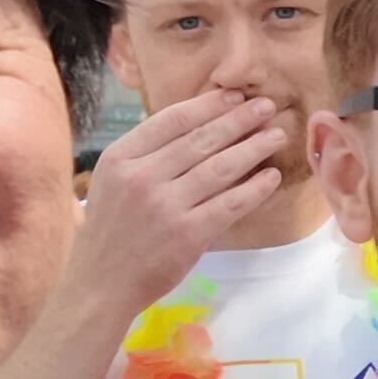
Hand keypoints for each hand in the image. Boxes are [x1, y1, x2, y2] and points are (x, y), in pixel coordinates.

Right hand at [73, 91, 288, 312]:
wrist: (101, 282)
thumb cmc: (112, 230)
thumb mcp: (113, 181)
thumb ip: (146, 154)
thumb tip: (195, 125)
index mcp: (121, 157)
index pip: (172, 120)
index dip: (208, 105)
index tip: (235, 96)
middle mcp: (142, 176)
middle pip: (201, 139)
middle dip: (239, 120)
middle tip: (267, 107)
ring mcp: (166, 205)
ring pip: (220, 167)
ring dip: (254, 147)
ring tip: (276, 135)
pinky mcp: (188, 234)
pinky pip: (230, 203)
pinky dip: (255, 188)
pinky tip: (271, 176)